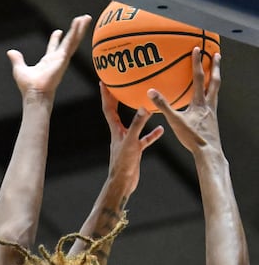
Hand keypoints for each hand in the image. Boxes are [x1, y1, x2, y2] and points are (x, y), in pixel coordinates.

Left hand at [8, 14, 91, 100]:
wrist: (34, 93)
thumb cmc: (28, 86)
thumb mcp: (20, 69)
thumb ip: (17, 59)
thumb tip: (10, 52)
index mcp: (47, 62)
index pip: (53, 48)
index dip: (55, 39)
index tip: (58, 31)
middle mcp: (57, 60)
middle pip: (68, 42)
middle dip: (74, 32)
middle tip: (81, 21)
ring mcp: (62, 59)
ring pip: (73, 41)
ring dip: (80, 29)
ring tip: (86, 17)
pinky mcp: (63, 58)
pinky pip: (71, 42)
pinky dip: (76, 32)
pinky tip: (80, 23)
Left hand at [101, 82, 163, 196]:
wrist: (122, 184)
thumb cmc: (123, 164)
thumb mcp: (131, 142)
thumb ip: (137, 124)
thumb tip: (143, 106)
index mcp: (115, 130)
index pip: (108, 108)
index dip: (106, 94)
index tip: (103, 80)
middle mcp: (120, 134)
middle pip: (117, 112)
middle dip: (118, 98)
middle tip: (121, 84)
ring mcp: (128, 142)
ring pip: (134, 125)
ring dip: (140, 114)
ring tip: (147, 102)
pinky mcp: (135, 151)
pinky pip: (144, 139)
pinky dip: (152, 134)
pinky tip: (161, 129)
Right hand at [148, 48, 221, 156]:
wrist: (208, 150)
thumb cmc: (192, 137)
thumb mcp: (175, 121)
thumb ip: (163, 106)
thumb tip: (151, 93)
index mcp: (200, 102)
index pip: (199, 78)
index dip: (197, 63)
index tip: (197, 50)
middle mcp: (209, 104)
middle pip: (215, 80)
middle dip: (215, 66)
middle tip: (216, 55)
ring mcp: (212, 112)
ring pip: (216, 90)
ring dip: (216, 78)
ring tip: (215, 72)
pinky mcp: (213, 119)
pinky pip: (213, 101)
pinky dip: (212, 94)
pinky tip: (207, 98)